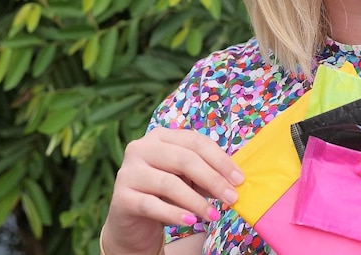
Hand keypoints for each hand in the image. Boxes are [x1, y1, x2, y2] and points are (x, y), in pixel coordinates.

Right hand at [102, 127, 244, 254]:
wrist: (134, 223)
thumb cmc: (166, 194)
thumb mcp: (187, 179)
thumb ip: (206, 174)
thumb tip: (234, 179)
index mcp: (160, 137)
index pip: (195, 142)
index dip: (220, 160)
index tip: (239, 179)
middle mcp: (141, 149)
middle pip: (184, 160)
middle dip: (213, 179)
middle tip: (232, 197)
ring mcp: (128, 172)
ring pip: (169, 183)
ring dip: (197, 201)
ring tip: (214, 215)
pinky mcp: (121, 198)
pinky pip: (152, 205)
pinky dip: (175, 214)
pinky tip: (191, 221)